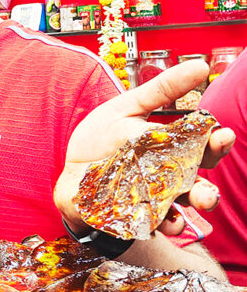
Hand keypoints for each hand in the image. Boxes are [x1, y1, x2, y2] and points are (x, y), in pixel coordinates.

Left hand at [54, 60, 234, 235]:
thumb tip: (201, 67)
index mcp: (173, 149)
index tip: (222, 134)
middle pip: (198, 185)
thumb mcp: (130, 106)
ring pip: (181, 209)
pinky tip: (166, 221)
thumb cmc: (103, 137)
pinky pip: (153, 224)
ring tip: (198, 203)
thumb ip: (163, 89)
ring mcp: (154, 200)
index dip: (216, 142)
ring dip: (191, 209)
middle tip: (211, 188)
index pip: (202, 146)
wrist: (69, 169)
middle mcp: (169, 178)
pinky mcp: (134, 217)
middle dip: (208, 190)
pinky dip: (163, 224)